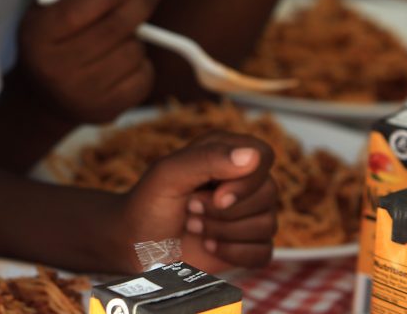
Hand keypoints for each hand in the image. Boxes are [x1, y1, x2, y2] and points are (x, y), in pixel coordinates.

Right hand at [17, 0, 157, 124]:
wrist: (44, 98)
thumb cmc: (52, 39)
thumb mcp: (50, 5)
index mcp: (37, 37)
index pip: (78, 10)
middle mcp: (56, 69)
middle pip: (114, 29)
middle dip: (139, 4)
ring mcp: (82, 94)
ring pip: (133, 51)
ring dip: (135, 37)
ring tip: (118, 38)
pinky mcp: (106, 111)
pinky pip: (144, 77)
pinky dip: (141, 63)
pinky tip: (123, 61)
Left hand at [117, 133, 276, 273]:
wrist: (137, 244)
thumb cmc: (150, 203)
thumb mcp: (168, 174)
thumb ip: (207, 159)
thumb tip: (252, 156)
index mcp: (225, 152)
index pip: (263, 155)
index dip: (248, 179)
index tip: (218, 196)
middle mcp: (242, 180)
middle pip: (269, 192)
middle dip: (226, 210)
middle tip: (191, 209)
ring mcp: (248, 213)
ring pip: (268, 224)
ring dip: (224, 231)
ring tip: (194, 225)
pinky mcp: (250, 245)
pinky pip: (264, 252)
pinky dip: (233, 253)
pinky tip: (208, 245)